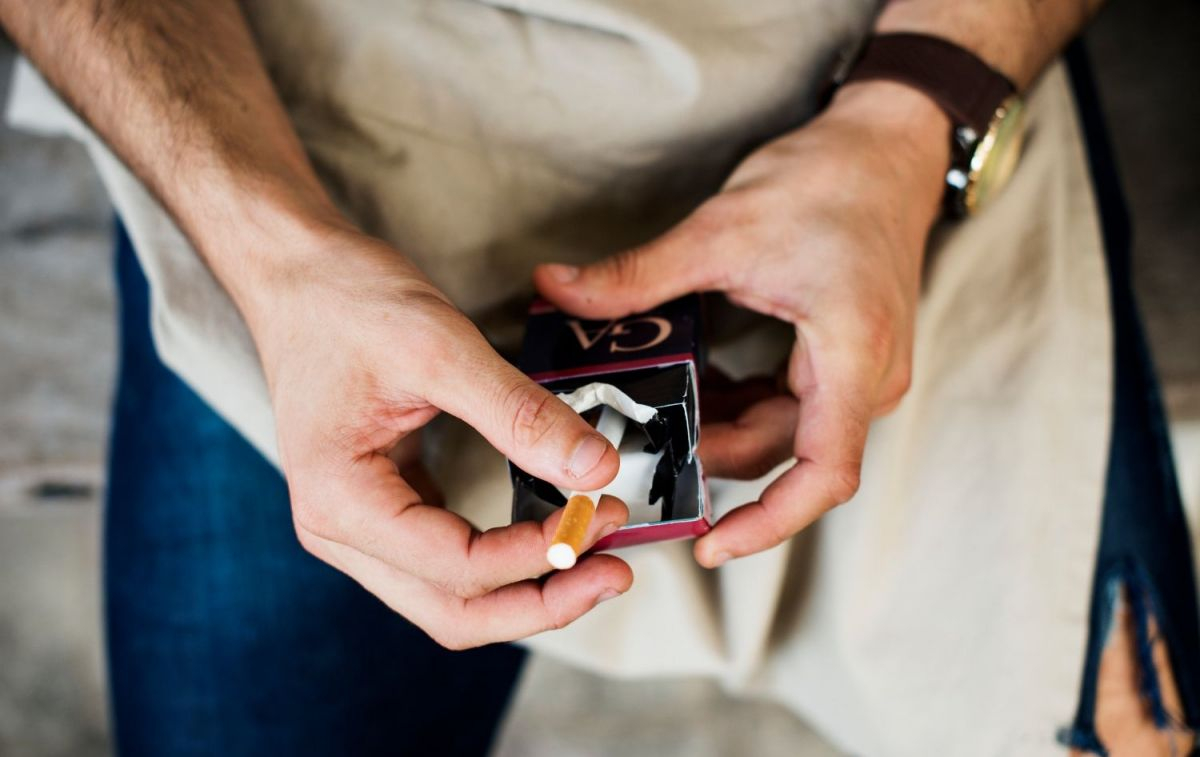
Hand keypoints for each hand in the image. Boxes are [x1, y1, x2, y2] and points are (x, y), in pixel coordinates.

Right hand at [242, 226, 632, 648]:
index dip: (538, 554)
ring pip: (452, 597)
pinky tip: (554, 533)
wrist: (297, 273)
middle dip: (540, 601)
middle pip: (453, 611)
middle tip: (613, 571)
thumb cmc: (345, 299)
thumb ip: (520, 413)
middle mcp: (340, 529)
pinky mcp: (384, 505)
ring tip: (596, 556)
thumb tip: (596, 469)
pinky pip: (449, 559)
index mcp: (340, 501)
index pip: (457, 568)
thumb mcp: (439, 347)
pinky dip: (505, 559)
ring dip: (527, 588)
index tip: (600, 516)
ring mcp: (358, 524)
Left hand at [534, 81, 949, 567]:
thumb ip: (639, 275)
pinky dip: (738, 407)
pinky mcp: (845, 362)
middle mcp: (868, 379)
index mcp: (853, 356)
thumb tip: (554, 288)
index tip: (711, 545)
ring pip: (783, 435)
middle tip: (634, 449)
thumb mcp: (722, 229)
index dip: (770, 522)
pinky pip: (789, 408)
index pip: (825, 473)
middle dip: (710, 458)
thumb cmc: (828, 181)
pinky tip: (690, 392)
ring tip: (652, 422)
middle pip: (784, 453)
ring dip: (720, 432)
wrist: (886, 148)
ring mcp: (861, 373)